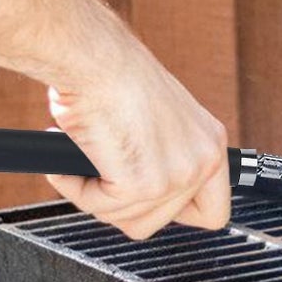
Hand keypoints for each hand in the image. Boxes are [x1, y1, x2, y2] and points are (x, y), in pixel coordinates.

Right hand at [43, 44, 229, 239]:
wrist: (95, 58)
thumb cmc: (114, 76)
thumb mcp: (157, 123)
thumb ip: (163, 159)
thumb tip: (143, 195)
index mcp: (210, 143)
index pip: (213, 212)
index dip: (175, 214)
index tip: (145, 200)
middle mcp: (202, 161)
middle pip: (161, 222)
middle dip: (122, 205)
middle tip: (99, 175)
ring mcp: (177, 175)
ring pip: (129, 220)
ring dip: (96, 196)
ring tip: (82, 161)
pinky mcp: (144, 184)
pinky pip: (102, 208)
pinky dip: (76, 189)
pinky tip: (68, 164)